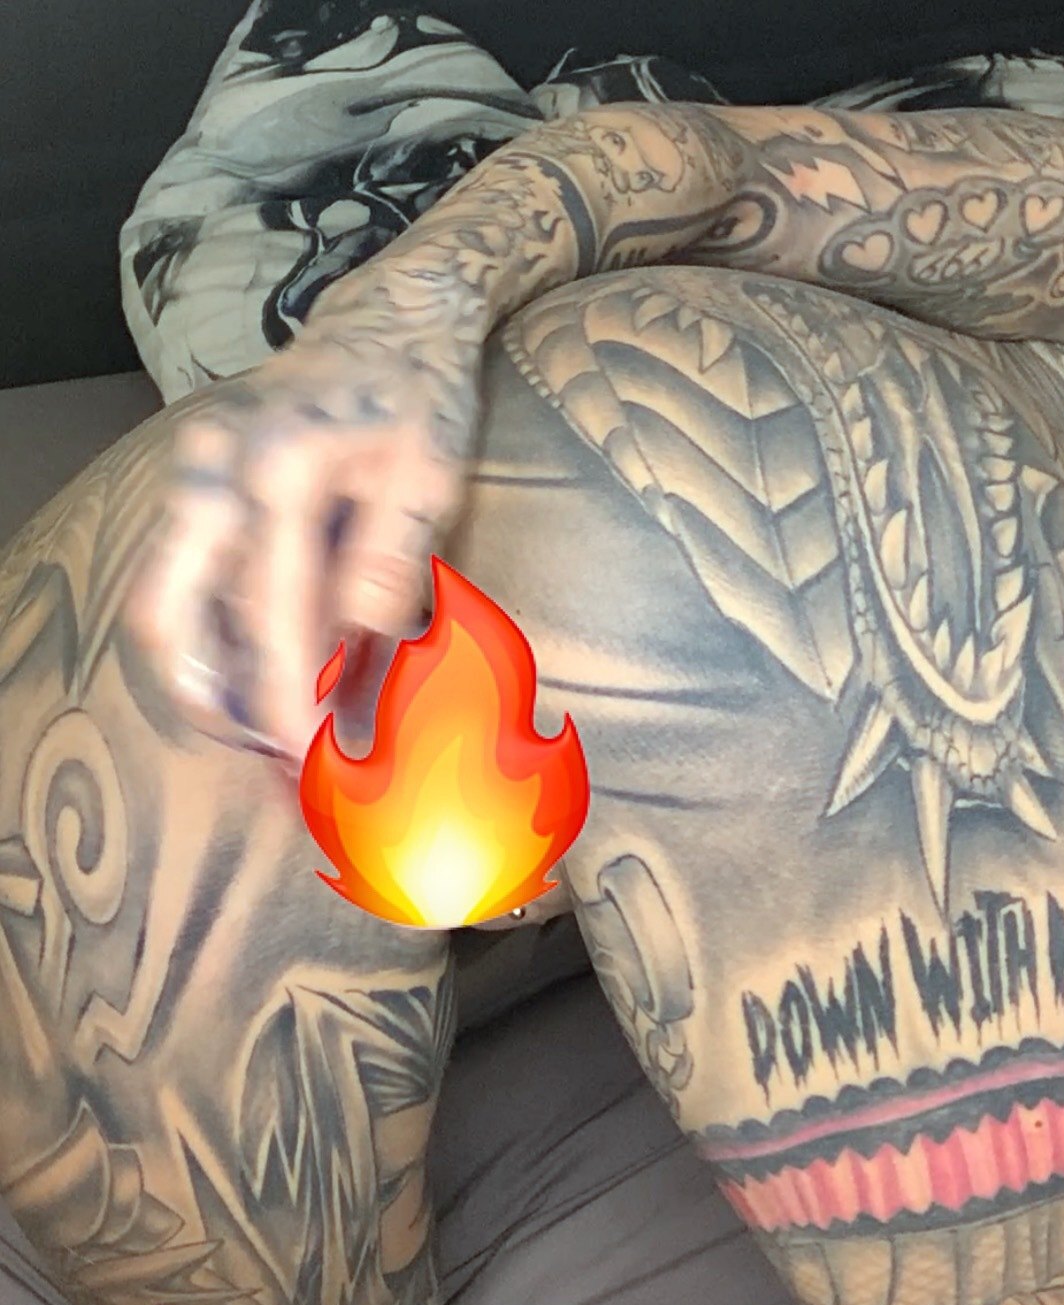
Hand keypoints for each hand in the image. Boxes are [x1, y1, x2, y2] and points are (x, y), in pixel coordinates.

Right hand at [128, 270, 484, 759]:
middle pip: (170, 617)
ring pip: (164, 602)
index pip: (272, 618)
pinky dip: (211, 634)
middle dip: (211, 702)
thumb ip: (385, 574)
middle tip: (269, 755)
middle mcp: (214, 469)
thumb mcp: (429, 483)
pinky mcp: (196, 479)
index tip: (314, 759)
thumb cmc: (420, 394)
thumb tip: (351, 670)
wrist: (391, 316)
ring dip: (205, 676)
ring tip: (265, 727)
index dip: (291, 701)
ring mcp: (193, 469)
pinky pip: (181, 576)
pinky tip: (259, 667)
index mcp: (279, 467)